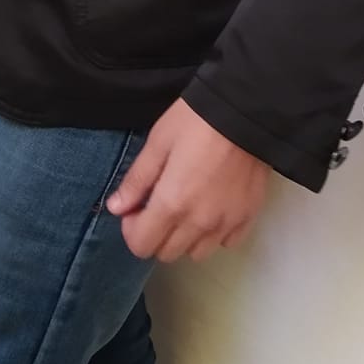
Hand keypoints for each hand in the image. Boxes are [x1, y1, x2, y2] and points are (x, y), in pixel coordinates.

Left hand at [107, 99, 268, 262]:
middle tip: (160, 203)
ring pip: (197, 252)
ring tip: (188, 206)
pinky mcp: (248, 217)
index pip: (141, 246)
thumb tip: (116, 208)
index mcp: (172, 204)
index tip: (137, 206)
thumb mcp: (159, 142)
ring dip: (186, 237)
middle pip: (167, 253)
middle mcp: (199, 223)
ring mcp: (226, 223)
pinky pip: (226, 242)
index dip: (132, 228)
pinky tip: (213, 207)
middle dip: (156, 233)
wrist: (246, 109)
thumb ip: (137, 180)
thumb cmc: (197, 121)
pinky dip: (215, 233)